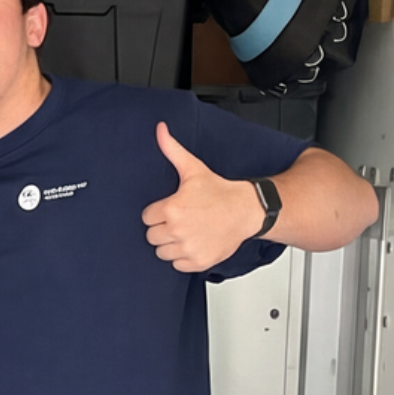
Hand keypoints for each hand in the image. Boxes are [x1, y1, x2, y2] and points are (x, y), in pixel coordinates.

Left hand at [141, 122, 266, 273]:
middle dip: (163, 227)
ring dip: (170, 243)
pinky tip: (194, 242)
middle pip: (151, 235)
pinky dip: (183, 257)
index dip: (158, 211)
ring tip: (187, 231)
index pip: (147, 217)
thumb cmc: (220, 191)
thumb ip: (172, 150)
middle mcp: (178, 230)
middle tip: (180, 219)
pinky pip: (176, 264)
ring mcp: (188, 247)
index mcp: (173, 209)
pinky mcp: (197, 262)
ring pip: (161, 251)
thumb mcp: (193, 169)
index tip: (172, 208)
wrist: (247, 210)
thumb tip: (160, 130)